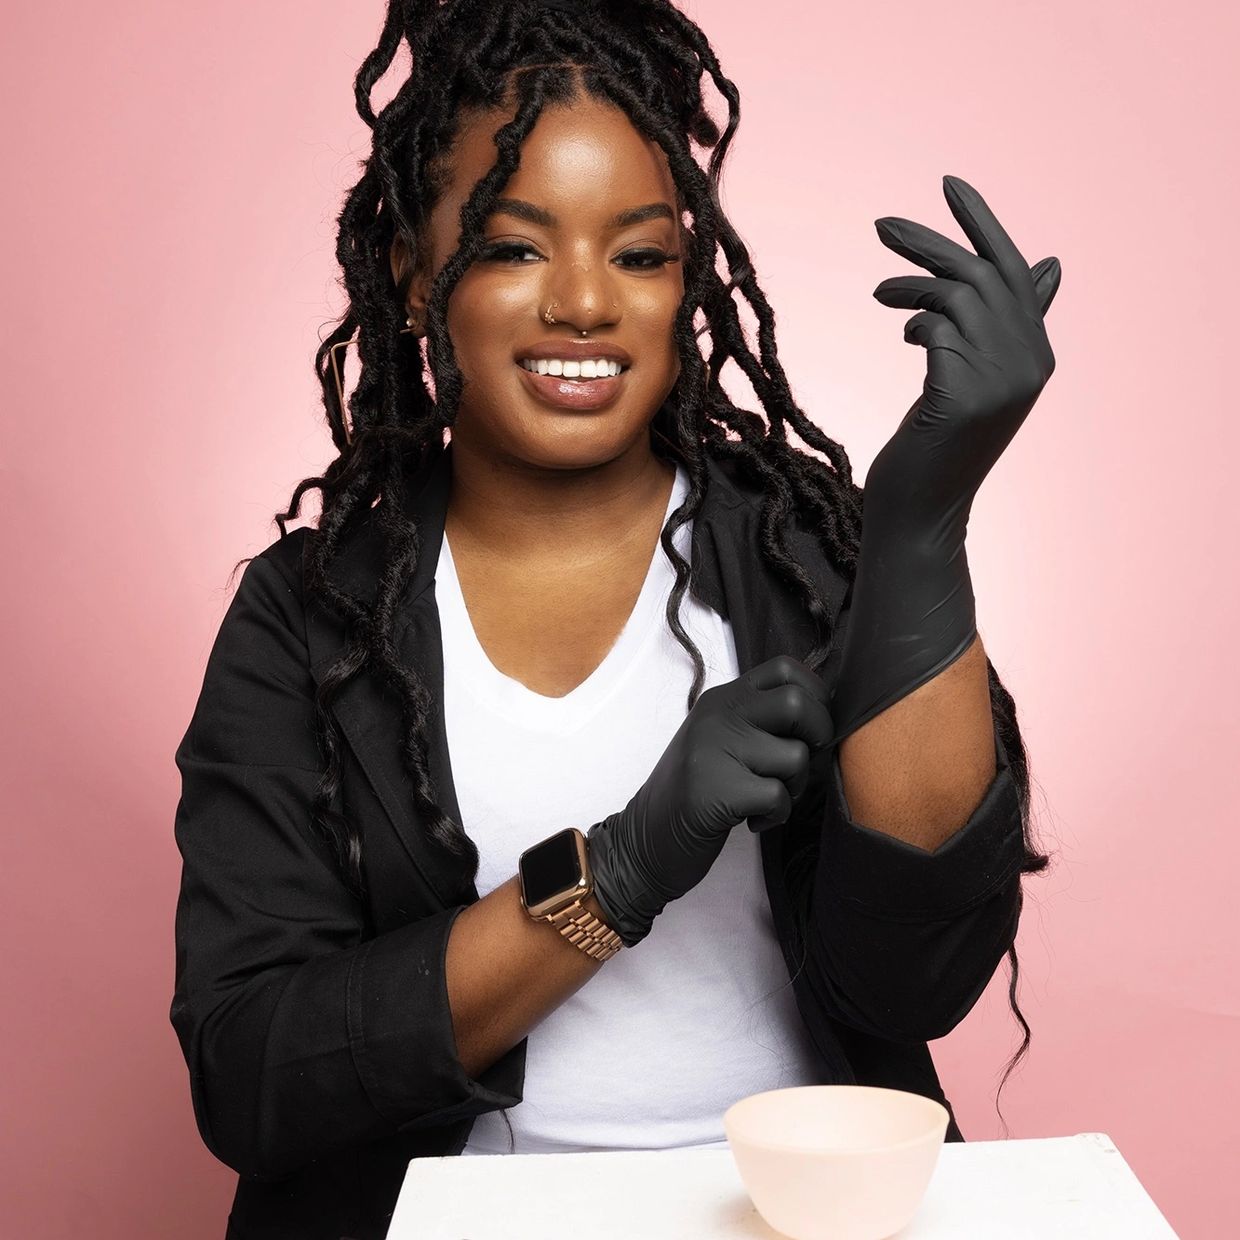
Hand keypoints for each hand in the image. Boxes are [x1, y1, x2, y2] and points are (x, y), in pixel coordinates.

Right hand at [586, 656, 833, 946]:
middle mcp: (718, 715)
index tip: (808, 728)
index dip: (814, 696)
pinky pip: (778, 796)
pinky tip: (754, 821)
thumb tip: (821, 715)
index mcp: (723, 698)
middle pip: (797, 703)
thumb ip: (756, 719)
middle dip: (818, 737)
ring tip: (769, 800)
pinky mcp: (716, 790)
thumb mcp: (719, 740)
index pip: (786, 668)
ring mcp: (714, 749)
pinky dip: (777, 816)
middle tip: (799, 765)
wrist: (643, 840)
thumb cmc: (693, 792)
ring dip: (796, 787)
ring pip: (795, 755)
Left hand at [864, 174, 1060, 541]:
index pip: (1015, 271)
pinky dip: (915, 322)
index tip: (949, 184)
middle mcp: (1030, 363)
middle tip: (881, 226)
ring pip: (956, 297)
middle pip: (982, 275)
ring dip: (910, 285)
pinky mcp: (966, 394)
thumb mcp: (975, 379)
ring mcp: (1002, 380)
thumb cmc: (937, 447)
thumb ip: (1005, 327)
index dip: (983, 224)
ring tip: (880, 294)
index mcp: (1037, 356)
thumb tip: (1049, 265)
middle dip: (931, 242)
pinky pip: (936, 328)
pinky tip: (904, 336)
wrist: (921, 513)